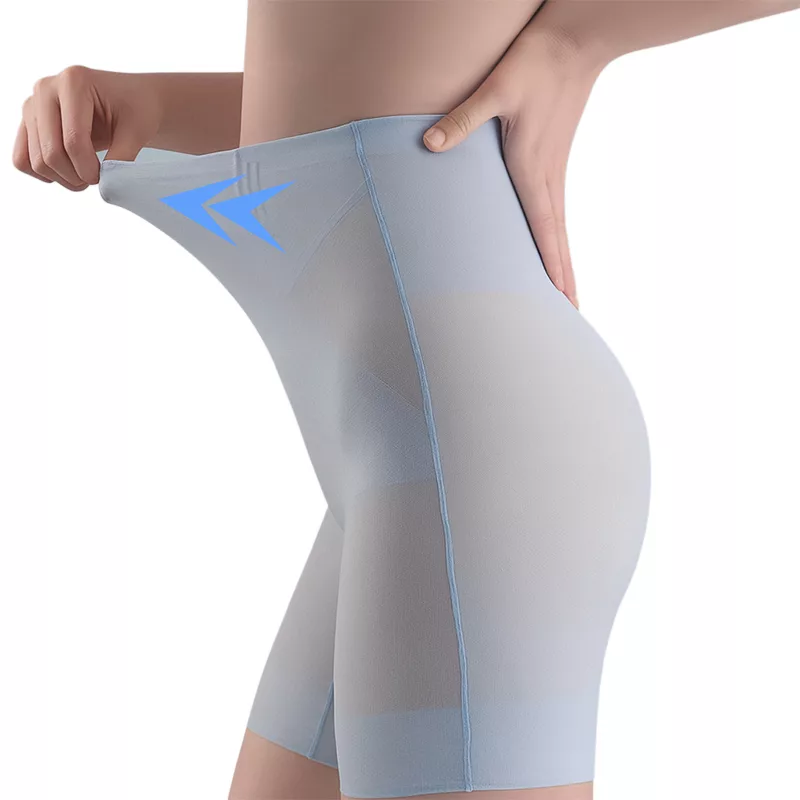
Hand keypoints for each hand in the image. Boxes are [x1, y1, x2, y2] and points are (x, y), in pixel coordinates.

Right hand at [12, 66, 162, 190]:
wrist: (129, 101)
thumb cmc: (136, 110)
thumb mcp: (138, 131)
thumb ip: (122, 159)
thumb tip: (107, 187)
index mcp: (74, 81)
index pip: (73, 141)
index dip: (90, 170)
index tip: (107, 177)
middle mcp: (45, 88)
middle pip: (50, 153)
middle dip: (76, 176)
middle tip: (97, 178)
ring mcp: (32, 104)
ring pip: (34, 160)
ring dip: (62, 179)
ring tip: (85, 176)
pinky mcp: (28, 121)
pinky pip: (22, 159)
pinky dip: (44, 174)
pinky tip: (68, 171)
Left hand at [423, 28, 607, 309]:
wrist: (576, 38)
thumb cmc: (536, 62)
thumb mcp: (496, 88)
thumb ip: (462, 119)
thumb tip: (428, 145)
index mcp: (532, 170)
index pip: (543, 233)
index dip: (551, 270)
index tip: (561, 303)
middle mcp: (547, 179)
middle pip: (557, 243)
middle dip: (564, 282)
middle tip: (570, 317)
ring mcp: (553, 172)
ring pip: (558, 232)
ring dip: (563, 266)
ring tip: (567, 296)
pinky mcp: (552, 162)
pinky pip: (555, 214)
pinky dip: (557, 240)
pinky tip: (552, 250)